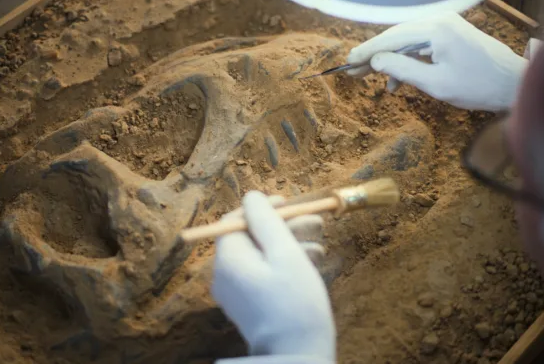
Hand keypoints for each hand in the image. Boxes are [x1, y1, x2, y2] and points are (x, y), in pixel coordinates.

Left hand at [212, 191, 334, 362]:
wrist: (297, 355)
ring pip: (260, 255)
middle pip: (250, 237)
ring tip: (320, 248)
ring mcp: (234, 291)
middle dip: (283, 227)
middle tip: (316, 222)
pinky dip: (283, 265)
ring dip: (289, 245)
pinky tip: (310, 264)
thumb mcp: (284, 252)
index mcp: (227, 258)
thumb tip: (252, 196)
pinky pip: (261, 274)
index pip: (235, 219)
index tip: (288, 204)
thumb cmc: (294, 301)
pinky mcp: (247, 304)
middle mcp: (223, 273)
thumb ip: (266, 219)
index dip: (262, 208)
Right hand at [346, 12, 527, 111]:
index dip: (367, 51)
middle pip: (397, 36)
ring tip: (368, 77)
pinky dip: (406, 60)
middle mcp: (440, 21)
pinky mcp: (451, 35)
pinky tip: (395, 81)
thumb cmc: (477, 86)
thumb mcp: (435, 84)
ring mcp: (447, 27)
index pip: (392, 38)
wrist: (513, 84)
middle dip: (374, 54)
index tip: (348, 61)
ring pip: (407, 41)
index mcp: (436, 29)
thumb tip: (375, 62)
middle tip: (352, 70)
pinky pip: (420, 45)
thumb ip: (402, 70)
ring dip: (388, 59)